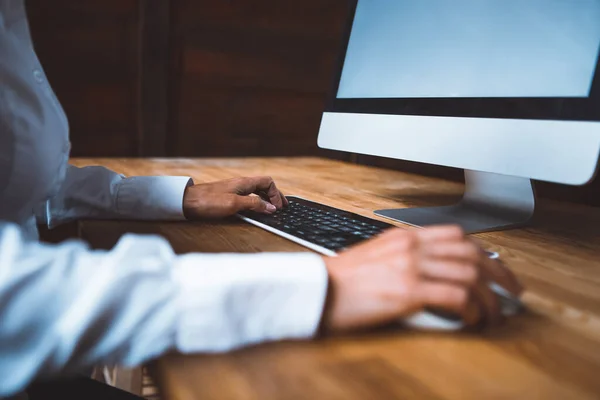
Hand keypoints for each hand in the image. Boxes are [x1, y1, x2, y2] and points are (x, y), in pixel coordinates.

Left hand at [183, 176, 288, 218]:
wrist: (186, 202)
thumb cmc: (208, 202)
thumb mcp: (234, 204)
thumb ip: (254, 204)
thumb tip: (271, 207)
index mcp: (244, 183)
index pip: (268, 182)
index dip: (277, 193)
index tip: (279, 206)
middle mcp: (240, 184)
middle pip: (263, 186)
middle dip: (274, 196)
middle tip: (282, 206)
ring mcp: (233, 190)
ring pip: (255, 191)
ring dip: (266, 199)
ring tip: (271, 209)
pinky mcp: (227, 197)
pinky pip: (247, 197)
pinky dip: (255, 202)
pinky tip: (255, 210)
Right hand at [321, 225, 522, 332]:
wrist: (318, 289)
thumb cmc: (341, 279)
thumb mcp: (375, 255)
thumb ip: (404, 257)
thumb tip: (430, 273)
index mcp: (404, 237)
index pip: (456, 236)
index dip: (484, 252)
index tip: (495, 269)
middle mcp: (412, 247)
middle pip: (471, 253)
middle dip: (499, 274)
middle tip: (511, 292)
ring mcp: (410, 266)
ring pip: (469, 274)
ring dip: (490, 298)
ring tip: (495, 314)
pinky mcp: (408, 290)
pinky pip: (456, 296)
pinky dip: (472, 309)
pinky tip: (472, 319)